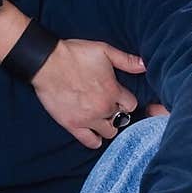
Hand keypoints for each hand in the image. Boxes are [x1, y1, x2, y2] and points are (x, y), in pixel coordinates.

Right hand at [31, 39, 145, 147]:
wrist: (47, 62)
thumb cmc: (74, 54)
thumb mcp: (104, 50)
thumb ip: (126, 60)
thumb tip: (145, 65)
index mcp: (113, 90)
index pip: (131, 105)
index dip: (126, 101)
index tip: (119, 97)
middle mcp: (103, 107)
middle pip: (121, 119)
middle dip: (117, 113)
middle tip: (109, 106)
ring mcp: (88, 118)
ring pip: (109, 132)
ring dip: (108, 126)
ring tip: (102, 119)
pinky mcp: (73, 125)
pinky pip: (90, 142)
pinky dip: (95, 140)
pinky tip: (94, 134)